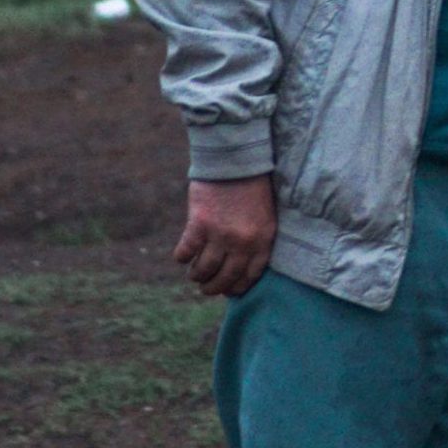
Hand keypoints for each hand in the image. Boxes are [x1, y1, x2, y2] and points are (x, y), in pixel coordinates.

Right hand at [175, 175, 276, 296]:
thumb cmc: (253, 185)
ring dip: (196, 275)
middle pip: (225, 279)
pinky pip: (186, 253)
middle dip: (213, 288)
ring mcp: (221, 234)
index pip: (249, 277)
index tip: (228, 290)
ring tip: (193, 273)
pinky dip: (182, 257)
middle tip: (206, 287)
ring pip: (203, 270)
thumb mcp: (265, 215)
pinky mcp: (199, 224)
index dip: (236, 288)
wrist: (237, 158)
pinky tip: (183, 254)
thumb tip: (239, 265)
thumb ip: (255, 240)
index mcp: (263, 240)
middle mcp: (243, 242)